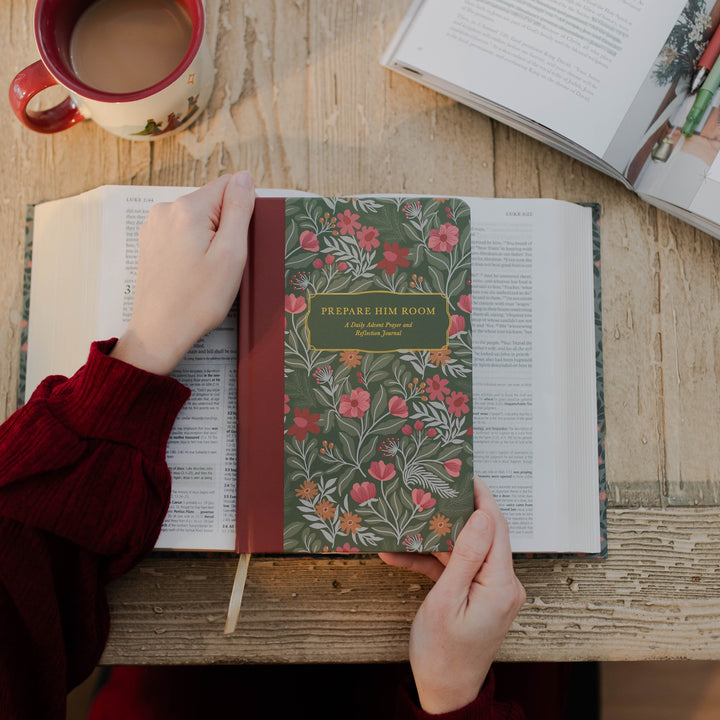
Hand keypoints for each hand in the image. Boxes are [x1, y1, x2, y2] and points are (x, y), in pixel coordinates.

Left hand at [111, 172, 254, 374]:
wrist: (160, 332)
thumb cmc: (199, 299)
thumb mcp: (231, 253)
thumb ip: (239, 209)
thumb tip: (245, 177)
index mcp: (187, 208)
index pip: (230, 186)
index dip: (243, 213)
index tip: (238, 243)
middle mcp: (165, 210)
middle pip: (212, 203)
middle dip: (225, 228)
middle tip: (225, 263)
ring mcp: (154, 226)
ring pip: (198, 220)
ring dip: (210, 240)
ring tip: (208, 272)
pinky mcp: (151, 243)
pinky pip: (183, 234)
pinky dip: (194, 249)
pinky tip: (194, 274)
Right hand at [379, 476, 525, 713]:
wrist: (445, 692)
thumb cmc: (442, 652)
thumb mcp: (446, 600)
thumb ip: (464, 556)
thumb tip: (482, 516)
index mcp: (500, 584)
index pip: (495, 526)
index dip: (481, 496)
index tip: (464, 473)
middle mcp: (502, 584)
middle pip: (482, 534)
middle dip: (455, 512)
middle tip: (432, 488)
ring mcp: (491, 590)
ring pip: (465, 550)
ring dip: (436, 539)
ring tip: (409, 519)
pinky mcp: (479, 596)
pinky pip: (457, 569)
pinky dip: (432, 562)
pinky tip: (401, 554)